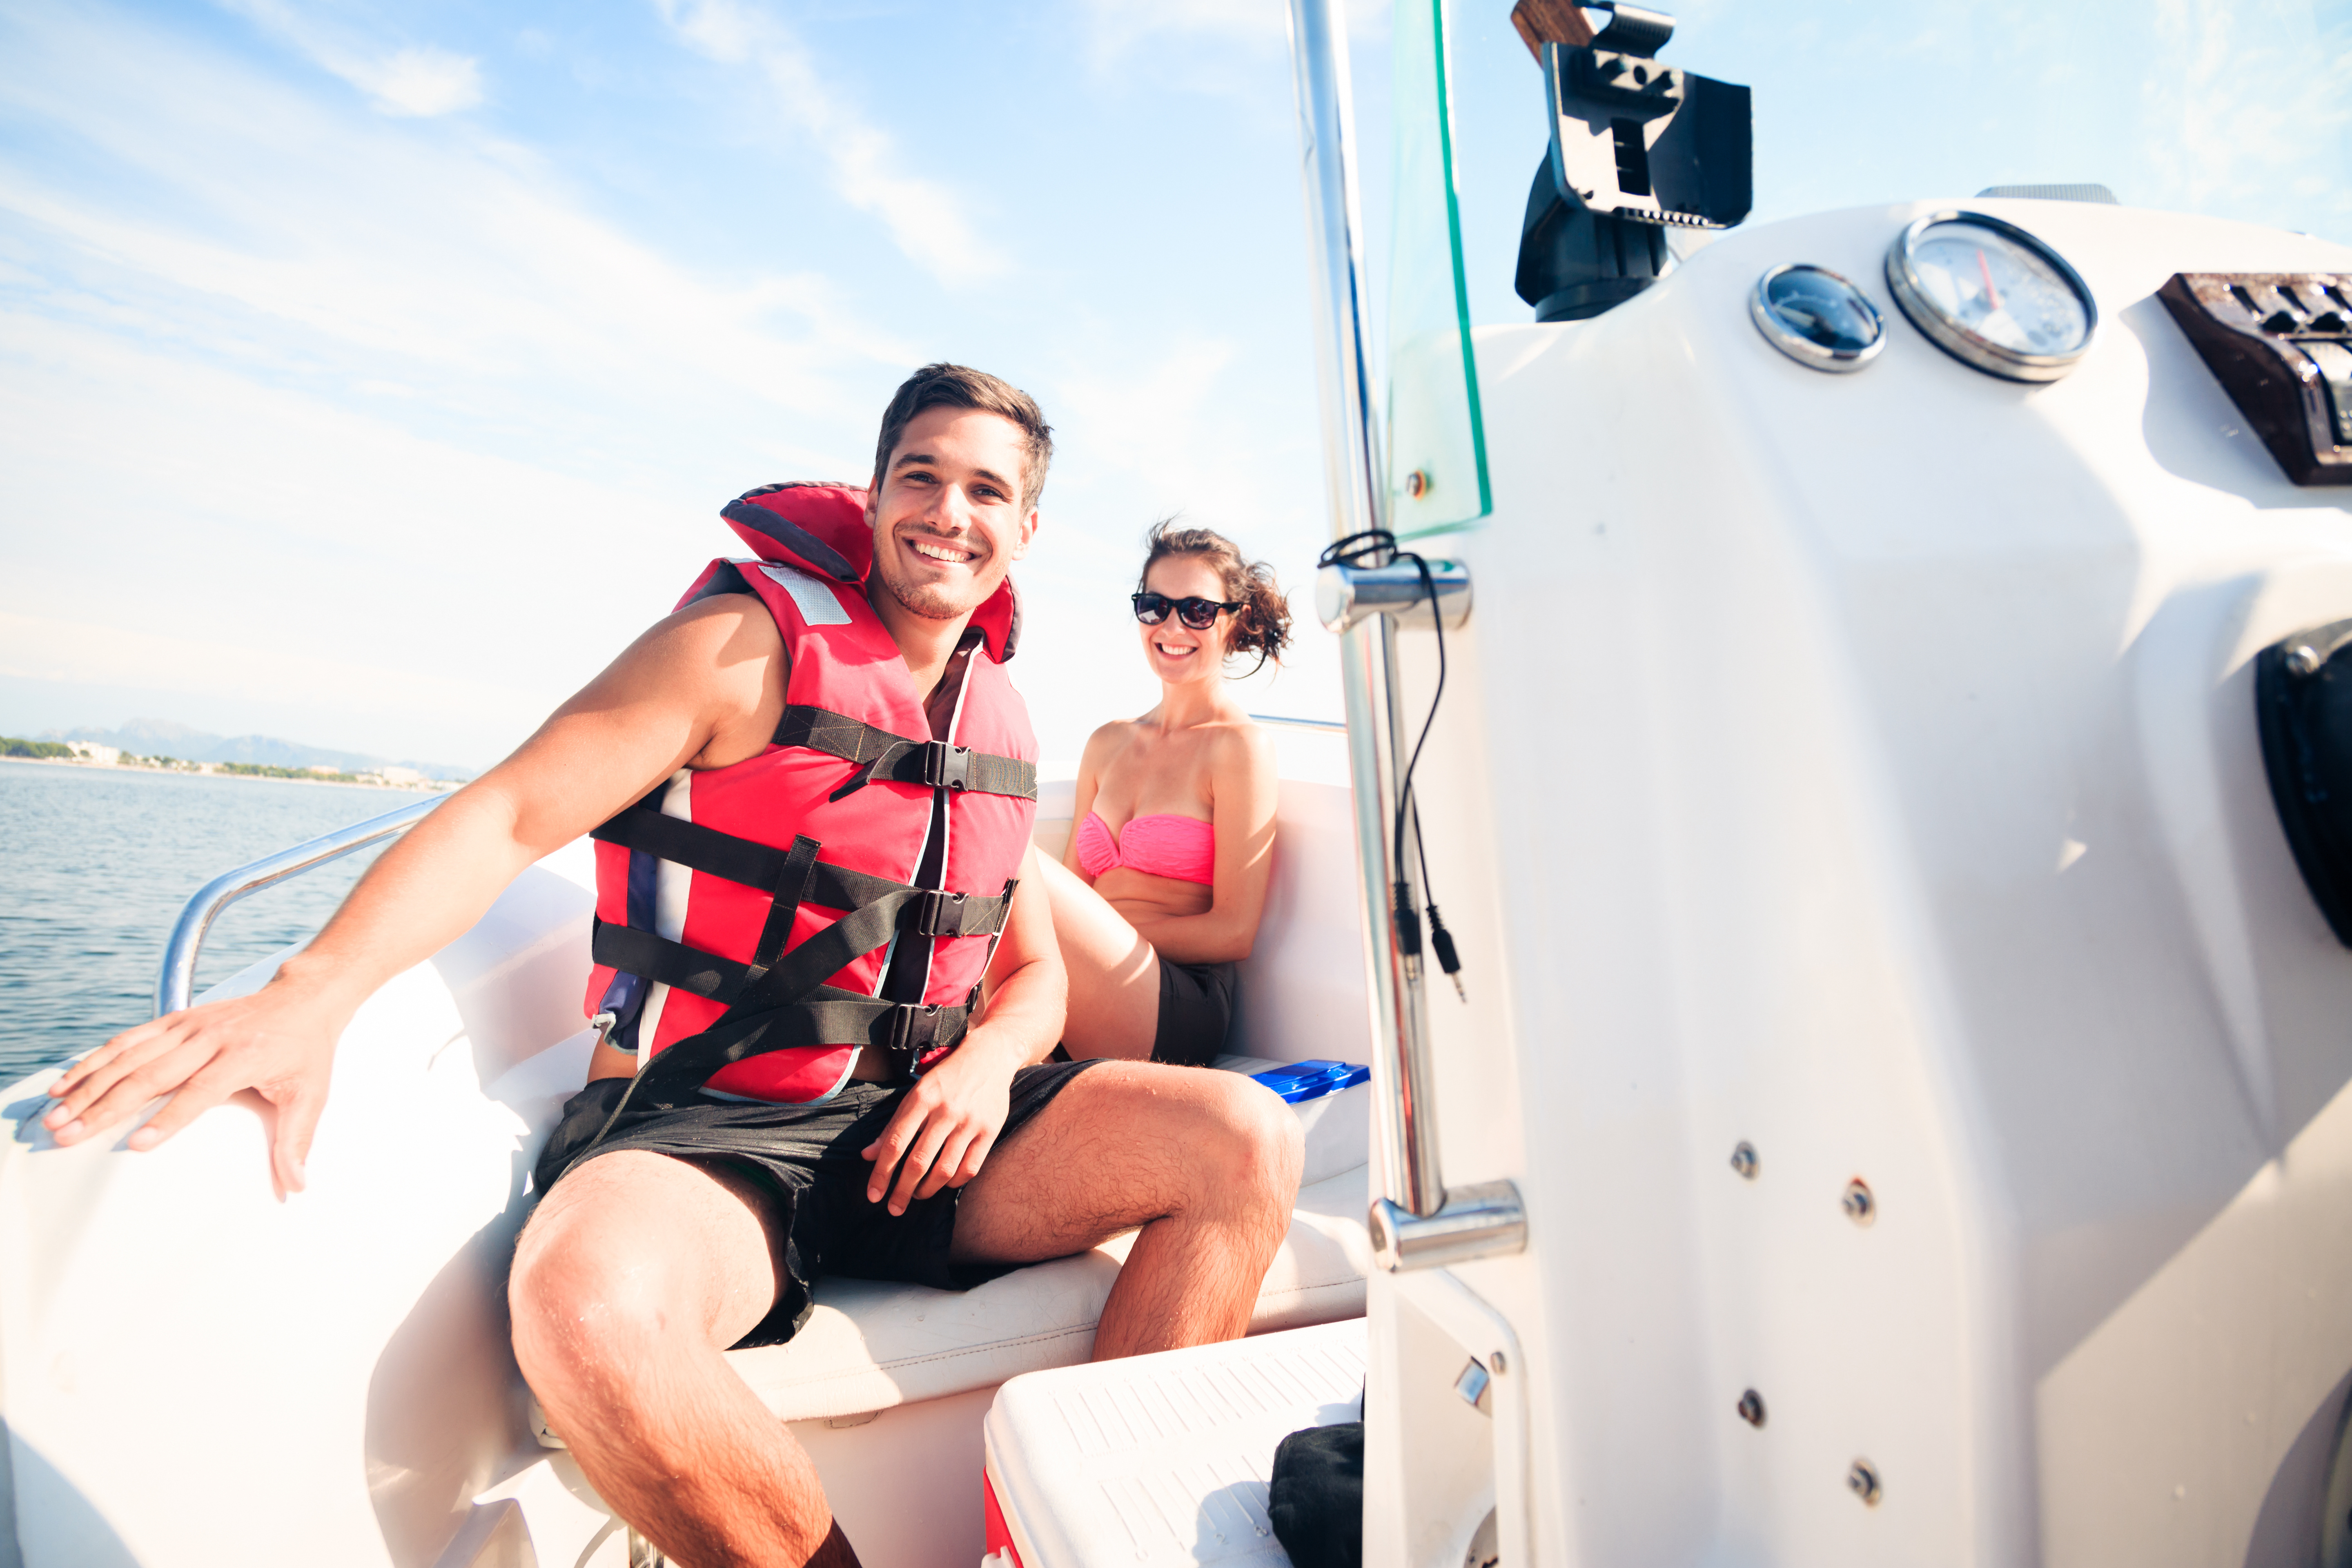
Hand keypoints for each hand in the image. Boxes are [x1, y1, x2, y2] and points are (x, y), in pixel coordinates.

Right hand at [41, 977, 348, 1199]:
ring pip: (129, 1056)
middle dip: (106, 1107)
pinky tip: (65, 1083)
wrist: (302, 1000)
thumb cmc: (306, 1052)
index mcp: (243, 1055)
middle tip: (69, 1135)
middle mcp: (210, 1037)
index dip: (169, 1118)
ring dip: (88, 1085)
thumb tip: (296, 1185)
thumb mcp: (311, 1095)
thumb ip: (297, 1141)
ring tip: (56, 1115)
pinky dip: (94, 1060)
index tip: (138, 1144)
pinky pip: (127, 1039)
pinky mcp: (175, 1019)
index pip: (200, 1090)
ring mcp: (188, 1026)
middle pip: (150, 1075)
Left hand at [861, 1039, 1016, 1215]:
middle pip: (918, 1162)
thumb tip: (868, 1155)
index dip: (882, 1173)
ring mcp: (969, 1122)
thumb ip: (892, 1125)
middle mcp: (945, 1111)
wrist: (989, 1057)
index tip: (874, 1195)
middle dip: (902, 1190)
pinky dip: (954, 1182)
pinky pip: (970, 1168)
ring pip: (944, 1169)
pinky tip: (944, 1184)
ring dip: (927, 1190)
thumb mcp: (915, 1094)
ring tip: (917, 1195)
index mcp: (922, 1099)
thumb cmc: (946, 1078)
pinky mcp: (990, 1131)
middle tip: (894, 1208)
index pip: (895, 1144)